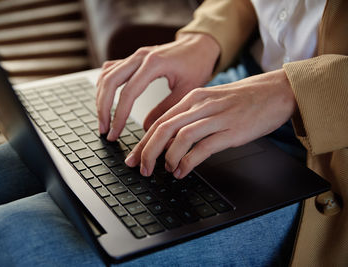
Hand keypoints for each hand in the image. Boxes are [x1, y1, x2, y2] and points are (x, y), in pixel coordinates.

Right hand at [96, 33, 219, 140]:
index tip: (115, 132)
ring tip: (103, 120)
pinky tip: (104, 100)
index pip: (128, 93)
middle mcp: (139, 57)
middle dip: (103, 109)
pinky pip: (110, 70)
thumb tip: (146, 129)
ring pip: (106, 76)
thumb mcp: (187, 91)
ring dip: (100, 99)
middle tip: (104, 129)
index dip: (119, 116)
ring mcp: (134, 56)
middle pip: (109, 82)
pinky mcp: (132, 59)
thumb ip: (166, 110)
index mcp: (153, 63)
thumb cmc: (197, 64)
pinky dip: (104, 86)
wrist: (199, 45)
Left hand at [124, 69, 296, 177]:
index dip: (143, 142)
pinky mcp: (230, 131)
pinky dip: (188, 162)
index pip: (160, 121)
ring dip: (167, 158)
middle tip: (141, 169)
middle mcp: (201, 105)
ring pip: (180, 138)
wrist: (276, 91)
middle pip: (164, 129)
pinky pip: (202, 148)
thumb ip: (190, 119)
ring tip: (164, 170)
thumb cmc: (244, 100)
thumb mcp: (211, 103)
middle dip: (147, 151)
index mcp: (193, 98)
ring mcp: (216, 117)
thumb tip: (170, 141)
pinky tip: (183, 171)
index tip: (135, 157)